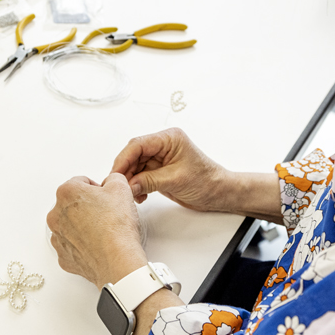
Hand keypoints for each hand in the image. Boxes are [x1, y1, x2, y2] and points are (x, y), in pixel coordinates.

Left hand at [47, 173, 147, 286]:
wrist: (117, 258)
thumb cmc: (116, 225)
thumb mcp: (121, 186)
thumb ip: (113, 178)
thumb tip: (111, 182)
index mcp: (67, 193)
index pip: (81, 182)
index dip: (97, 188)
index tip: (106, 197)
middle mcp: (56, 214)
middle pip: (72, 204)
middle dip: (87, 207)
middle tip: (106, 214)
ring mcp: (58, 237)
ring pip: (70, 226)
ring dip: (83, 226)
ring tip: (102, 231)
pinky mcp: (63, 256)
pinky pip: (72, 246)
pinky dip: (82, 245)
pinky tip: (97, 245)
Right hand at [111, 128, 231, 210]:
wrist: (219, 193)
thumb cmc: (207, 181)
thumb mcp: (175, 180)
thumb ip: (148, 181)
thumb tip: (127, 185)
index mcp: (169, 139)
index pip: (138, 145)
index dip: (123, 159)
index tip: (115, 174)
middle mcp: (163, 146)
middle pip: (133, 155)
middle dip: (125, 172)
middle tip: (120, 187)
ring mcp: (160, 158)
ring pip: (135, 167)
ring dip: (131, 181)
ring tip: (132, 194)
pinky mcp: (159, 171)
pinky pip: (141, 176)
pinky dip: (137, 186)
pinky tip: (140, 196)